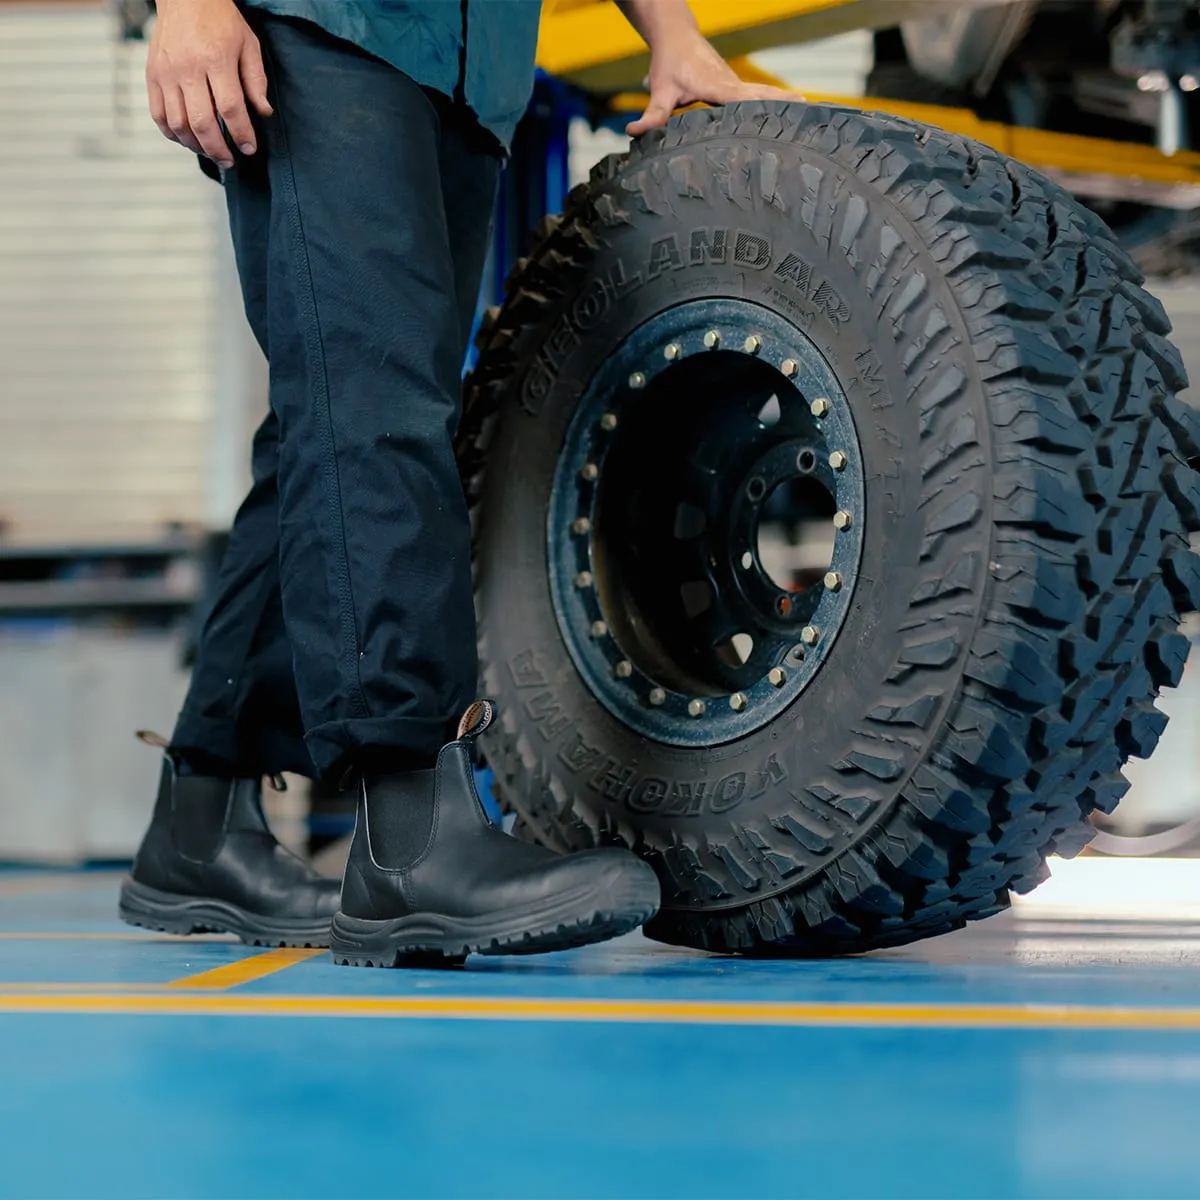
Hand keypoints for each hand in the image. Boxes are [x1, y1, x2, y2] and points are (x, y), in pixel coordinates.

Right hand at [146, 0, 272, 167]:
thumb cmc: (219, 20)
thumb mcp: (248, 44)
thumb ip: (256, 80)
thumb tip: (263, 113)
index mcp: (215, 59)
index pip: (230, 108)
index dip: (241, 134)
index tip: (249, 149)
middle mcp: (187, 68)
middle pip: (202, 122)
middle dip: (218, 150)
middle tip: (230, 161)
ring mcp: (166, 73)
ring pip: (178, 124)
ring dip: (196, 146)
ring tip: (212, 153)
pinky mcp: (152, 75)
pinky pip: (158, 114)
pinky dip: (173, 134)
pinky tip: (188, 140)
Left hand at [627, 29, 801, 136]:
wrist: (676, 36)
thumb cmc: (669, 64)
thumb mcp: (660, 91)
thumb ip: (651, 116)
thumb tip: (634, 133)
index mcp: (716, 86)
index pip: (742, 98)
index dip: (763, 103)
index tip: (785, 108)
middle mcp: (730, 84)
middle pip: (761, 95)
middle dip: (783, 102)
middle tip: (809, 111)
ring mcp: (735, 85)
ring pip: (762, 94)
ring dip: (784, 102)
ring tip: (810, 113)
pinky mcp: (734, 88)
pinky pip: (757, 97)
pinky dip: (775, 102)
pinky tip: (791, 111)